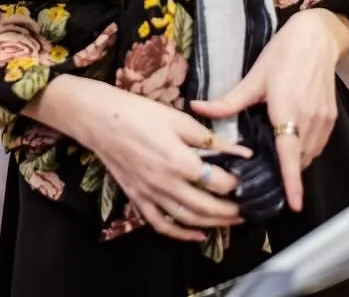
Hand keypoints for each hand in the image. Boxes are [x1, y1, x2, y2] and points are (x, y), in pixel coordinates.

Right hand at [79, 87, 250, 242]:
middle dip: (231, 211)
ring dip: (214, 224)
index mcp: (179, 161)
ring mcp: (151, 195)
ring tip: (232, 221)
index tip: (247, 181)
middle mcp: (166, 184)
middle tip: (247, 208)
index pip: (218, 182)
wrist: (101, 120)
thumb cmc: (140, 114)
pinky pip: (162, 225)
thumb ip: (212, 138)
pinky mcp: (138, 199)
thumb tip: (241, 152)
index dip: (237, 184)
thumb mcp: (179, 120)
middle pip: (207, 207)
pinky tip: (198, 235)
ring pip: (188, 220)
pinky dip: (181, 234)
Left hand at [192, 9, 348, 212]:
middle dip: (285, 173)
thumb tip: (196, 107)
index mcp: (287, 111)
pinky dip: (306, 150)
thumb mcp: (254, 77)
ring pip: (310, 155)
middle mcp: (309, 119)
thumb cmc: (283, 54)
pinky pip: (318, 144)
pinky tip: (291, 143)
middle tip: (264, 176)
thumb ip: (227, 101)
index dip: (292, 182)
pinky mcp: (332, 117)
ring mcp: (324, 120)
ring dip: (296, 162)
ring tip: (276, 160)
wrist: (316, 38)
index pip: (290, 155)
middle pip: (299, 160)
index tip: (294, 205)